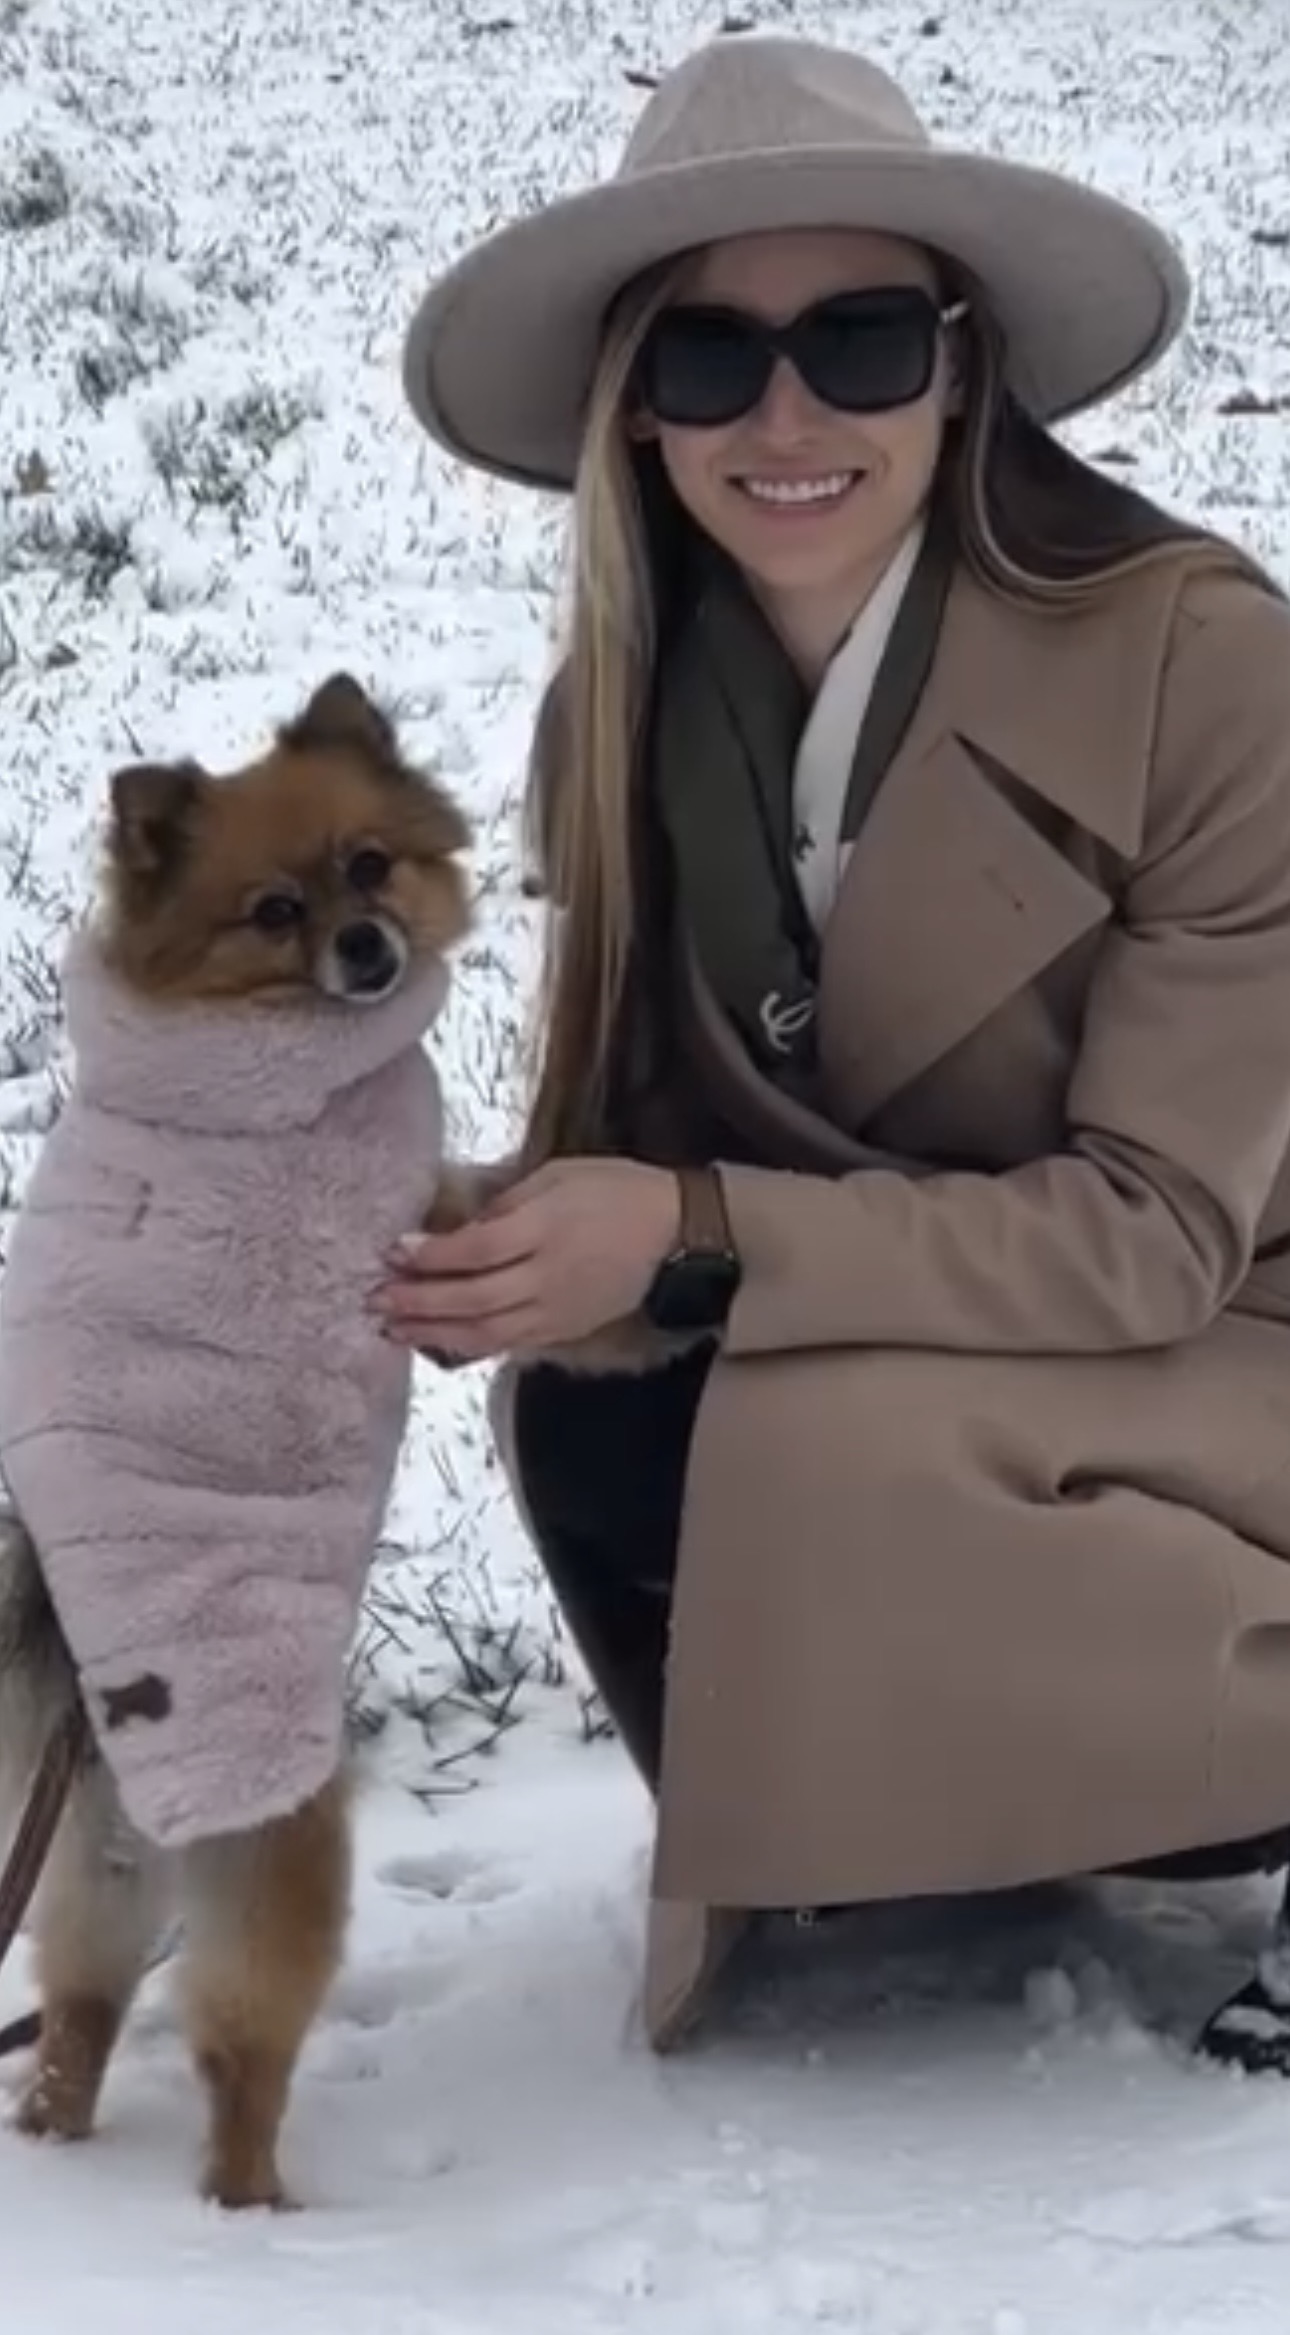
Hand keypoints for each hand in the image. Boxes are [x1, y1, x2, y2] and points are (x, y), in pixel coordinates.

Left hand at [370, 1157, 681, 1362]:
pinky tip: (438, 1339)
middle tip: (373, 1300)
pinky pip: (507, 1344)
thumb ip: (507, 1203)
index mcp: (545, 1228)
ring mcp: (555, 1311)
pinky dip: (467, 1345)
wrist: (677, 1235)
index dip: (430, 1256)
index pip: (475, 1251)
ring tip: (390, 1329)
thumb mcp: (559, 1175)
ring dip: (432, 1332)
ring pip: (485, 1331)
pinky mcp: (562, 1331)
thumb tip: (459, 1232)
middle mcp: (546, 1277)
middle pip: (472, 1298)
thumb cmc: (616, 1191)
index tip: (392, 1251)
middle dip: (417, 1302)